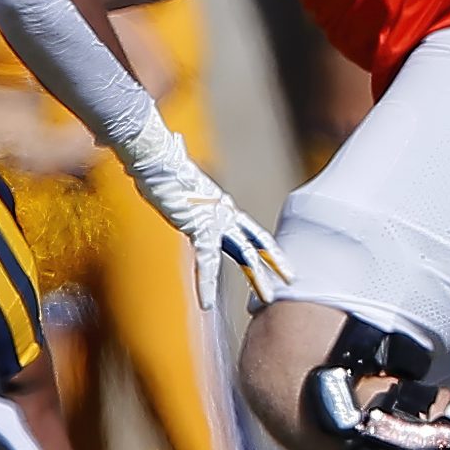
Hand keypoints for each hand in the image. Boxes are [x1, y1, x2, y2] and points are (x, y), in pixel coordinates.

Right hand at [122, 117, 293, 307]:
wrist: (156, 157)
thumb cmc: (163, 162)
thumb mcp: (178, 172)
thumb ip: (182, 164)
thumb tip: (174, 145)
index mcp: (222, 208)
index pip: (252, 231)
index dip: (268, 247)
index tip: (280, 261)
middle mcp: (224, 216)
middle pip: (255, 243)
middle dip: (274, 263)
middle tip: (293, 279)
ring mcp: (214, 222)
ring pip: (243, 255)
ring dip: (257, 278)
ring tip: (271, 298)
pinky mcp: (198, 227)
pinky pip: (205, 261)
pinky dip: (205, 283)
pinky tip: (206, 304)